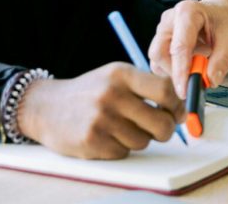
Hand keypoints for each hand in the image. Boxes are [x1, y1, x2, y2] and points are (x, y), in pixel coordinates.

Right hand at [17, 63, 184, 157]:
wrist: (46, 107)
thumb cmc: (90, 92)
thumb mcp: (115, 76)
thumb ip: (146, 86)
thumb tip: (181, 107)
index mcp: (122, 74)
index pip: (166, 90)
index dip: (178, 105)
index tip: (178, 112)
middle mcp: (112, 95)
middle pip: (161, 123)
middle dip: (166, 130)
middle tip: (160, 128)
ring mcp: (101, 119)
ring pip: (143, 141)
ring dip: (139, 139)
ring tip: (123, 128)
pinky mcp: (91, 142)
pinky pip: (124, 153)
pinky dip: (120, 148)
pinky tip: (107, 136)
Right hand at [150, 0, 227, 97]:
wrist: (223, 8)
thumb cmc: (226, 19)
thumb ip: (222, 61)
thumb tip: (209, 80)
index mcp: (187, 12)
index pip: (179, 47)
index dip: (181, 72)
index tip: (185, 90)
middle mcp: (170, 19)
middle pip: (159, 53)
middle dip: (175, 71)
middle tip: (196, 77)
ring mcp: (163, 29)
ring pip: (157, 59)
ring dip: (176, 69)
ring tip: (199, 61)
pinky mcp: (162, 39)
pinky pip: (160, 60)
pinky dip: (175, 67)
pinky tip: (192, 60)